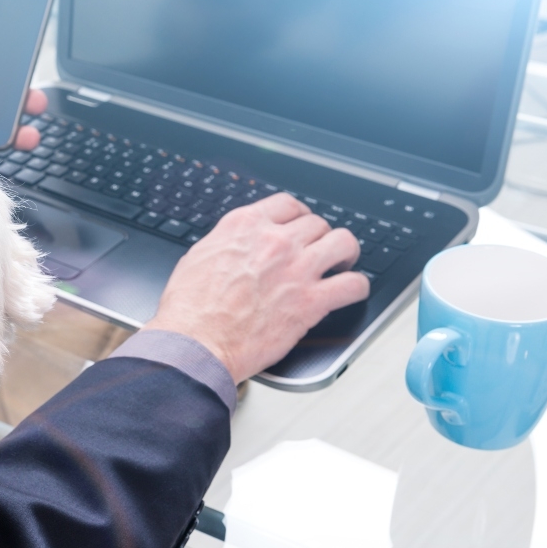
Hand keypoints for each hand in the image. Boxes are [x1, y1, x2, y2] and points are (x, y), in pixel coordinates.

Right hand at [144, 194, 369, 383]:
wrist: (195, 343)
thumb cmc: (189, 309)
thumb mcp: (199, 257)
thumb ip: (227, 244)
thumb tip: (235, 247)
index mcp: (245, 226)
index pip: (287, 204)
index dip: (299, 215)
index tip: (301, 226)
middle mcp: (275, 241)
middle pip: (317, 223)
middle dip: (319, 237)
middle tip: (318, 251)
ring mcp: (297, 269)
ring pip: (343, 243)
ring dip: (346, 253)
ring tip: (342, 264)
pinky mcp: (312, 302)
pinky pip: (353, 285)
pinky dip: (357, 287)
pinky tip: (351, 291)